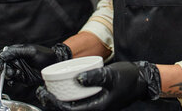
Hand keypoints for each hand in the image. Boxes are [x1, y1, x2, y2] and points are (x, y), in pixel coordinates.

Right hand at [0, 43, 71, 86]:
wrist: (54, 66)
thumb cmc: (44, 55)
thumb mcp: (30, 51)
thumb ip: (15, 52)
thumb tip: (2, 54)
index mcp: (16, 51)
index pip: (2, 55)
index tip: (0, 65)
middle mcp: (16, 60)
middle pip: (2, 66)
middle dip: (4, 69)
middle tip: (11, 71)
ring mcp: (18, 69)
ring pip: (6, 74)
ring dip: (9, 75)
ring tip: (18, 73)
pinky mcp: (21, 78)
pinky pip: (12, 81)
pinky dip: (12, 81)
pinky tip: (17, 78)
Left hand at [36, 61, 160, 110]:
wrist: (141, 81)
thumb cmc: (128, 79)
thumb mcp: (111, 75)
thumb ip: (94, 76)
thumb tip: (77, 79)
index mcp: (97, 107)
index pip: (69, 110)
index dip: (53, 103)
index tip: (43, 93)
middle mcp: (95, 109)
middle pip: (69, 110)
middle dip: (53, 103)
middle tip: (41, 92)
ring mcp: (96, 105)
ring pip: (73, 107)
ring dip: (59, 101)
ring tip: (48, 91)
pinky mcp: (96, 101)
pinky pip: (78, 102)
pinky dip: (69, 97)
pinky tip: (63, 88)